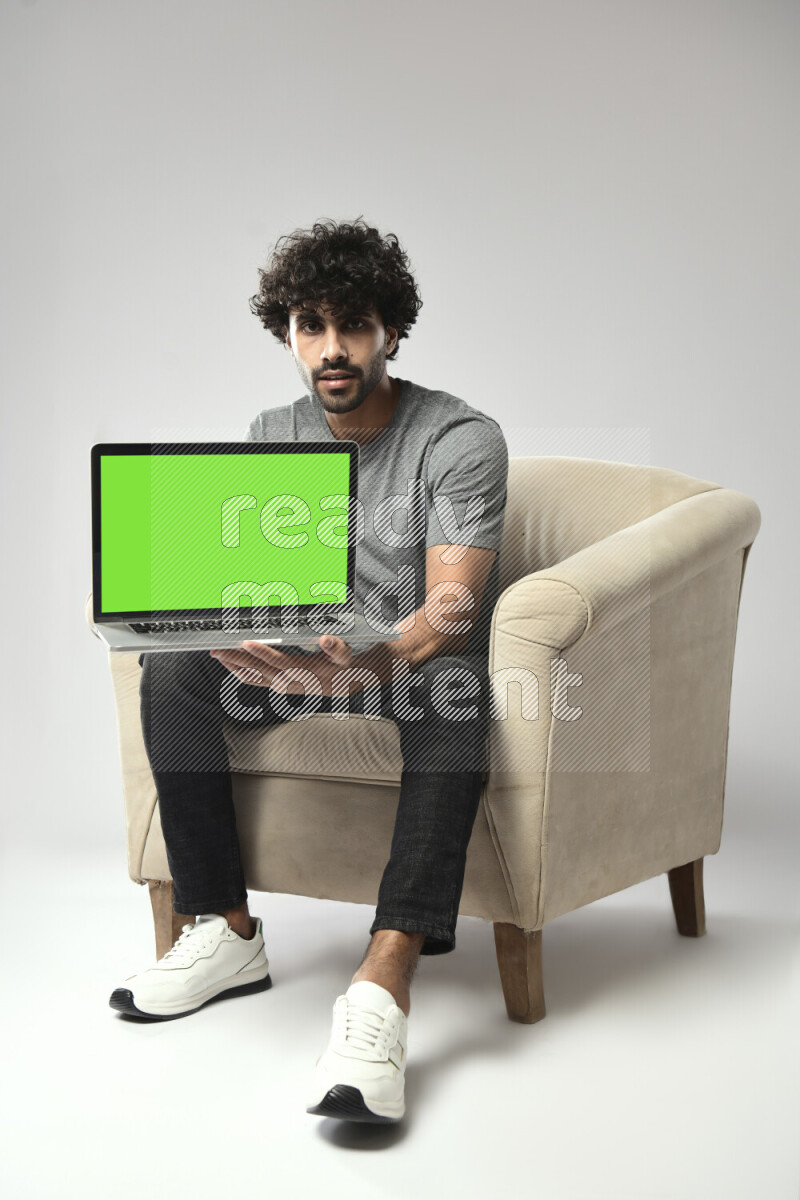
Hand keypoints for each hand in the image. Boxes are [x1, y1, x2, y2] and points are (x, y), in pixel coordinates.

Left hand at [210, 635, 354, 697]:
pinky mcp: (276, 686)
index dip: (262, 652)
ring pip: (251, 677)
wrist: (342, 684)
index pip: (279, 662)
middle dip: (236, 659)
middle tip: (216, 649)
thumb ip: (336, 648)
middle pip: (258, 670)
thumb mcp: (344, 655)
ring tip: (216, 654)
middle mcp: (289, 681)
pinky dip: (238, 671)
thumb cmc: (340, 664)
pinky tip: (228, 663)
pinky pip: (252, 680)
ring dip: (233, 665)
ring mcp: (280, 685)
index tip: (245, 642)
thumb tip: (326, 639)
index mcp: (303, 672)